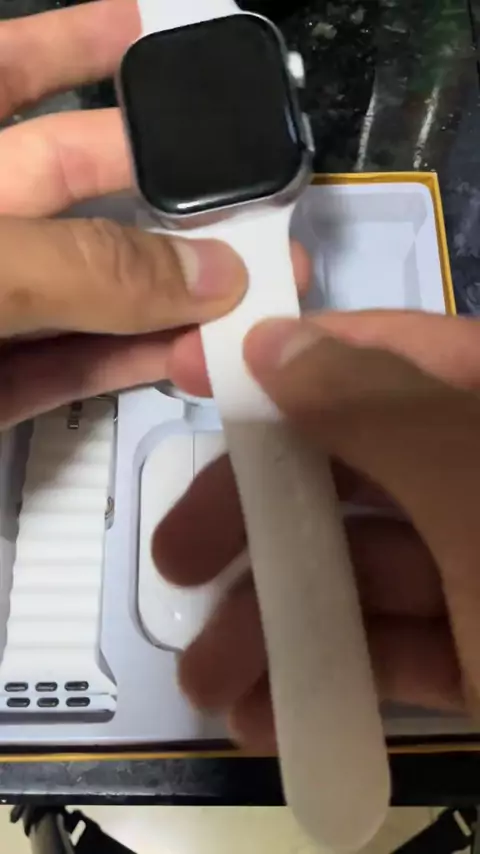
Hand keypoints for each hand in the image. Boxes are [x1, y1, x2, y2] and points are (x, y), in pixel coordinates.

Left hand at [0, 0, 308, 427]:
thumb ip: (85, 265)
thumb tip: (210, 275)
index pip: (16, 77)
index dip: (86, 47)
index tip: (156, 32)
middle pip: (83, 188)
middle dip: (174, 192)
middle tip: (260, 205)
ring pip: (96, 289)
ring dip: (180, 291)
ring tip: (263, 286)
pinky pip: (78, 366)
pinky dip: (141, 362)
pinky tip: (201, 351)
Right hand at [159, 310, 479, 749]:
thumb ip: (380, 407)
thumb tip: (274, 342)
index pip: (380, 354)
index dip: (282, 361)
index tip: (192, 375)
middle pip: (353, 471)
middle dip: (258, 522)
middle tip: (176, 564)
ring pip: (369, 573)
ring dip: (283, 626)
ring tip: (206, 681)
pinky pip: (405, 652)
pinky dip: (338, 682)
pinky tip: (269, 715)